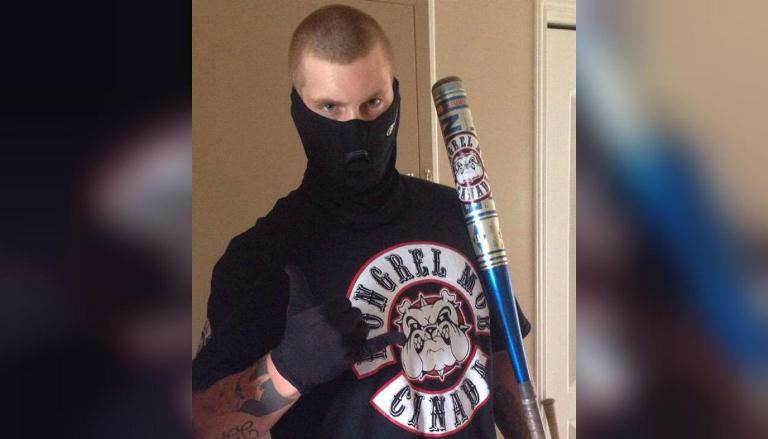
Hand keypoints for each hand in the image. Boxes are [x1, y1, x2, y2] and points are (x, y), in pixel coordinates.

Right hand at [270, 265, 403, 393]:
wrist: (293, 366)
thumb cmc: (294, 335)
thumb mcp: (295, 307)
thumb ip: (297, 283)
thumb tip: (289, 264)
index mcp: (325, 311)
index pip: (345, 302)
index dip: (339, 309)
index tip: (330, 318)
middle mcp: (336, 325)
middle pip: (356, 314)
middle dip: (348, 320)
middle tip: (334, 330)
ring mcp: (345, 342)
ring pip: (364, 327)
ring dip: (356, 331)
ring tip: (341, 339)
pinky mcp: (351, 356)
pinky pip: (374, 345)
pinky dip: (389, 340)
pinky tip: (402, 337)